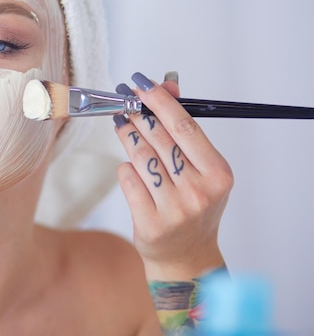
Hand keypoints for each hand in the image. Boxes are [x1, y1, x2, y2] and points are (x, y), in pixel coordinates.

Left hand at [113, 72, 231, 280]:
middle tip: (124, 99)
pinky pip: (127, 179)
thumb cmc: (194, 206)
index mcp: (218, 175)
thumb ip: (185, 131)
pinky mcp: (150, 223)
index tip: (142, 84)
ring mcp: (174, 210)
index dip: (160, 101)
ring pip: (140, 157)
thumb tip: (168, 85)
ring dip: (127, 135)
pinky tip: (130, 165)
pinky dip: (125, 168)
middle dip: (138, 113)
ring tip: (121, 123)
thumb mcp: (202, 170)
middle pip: (160, 139)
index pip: (185, 128)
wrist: (186, 256)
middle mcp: (199, 192)